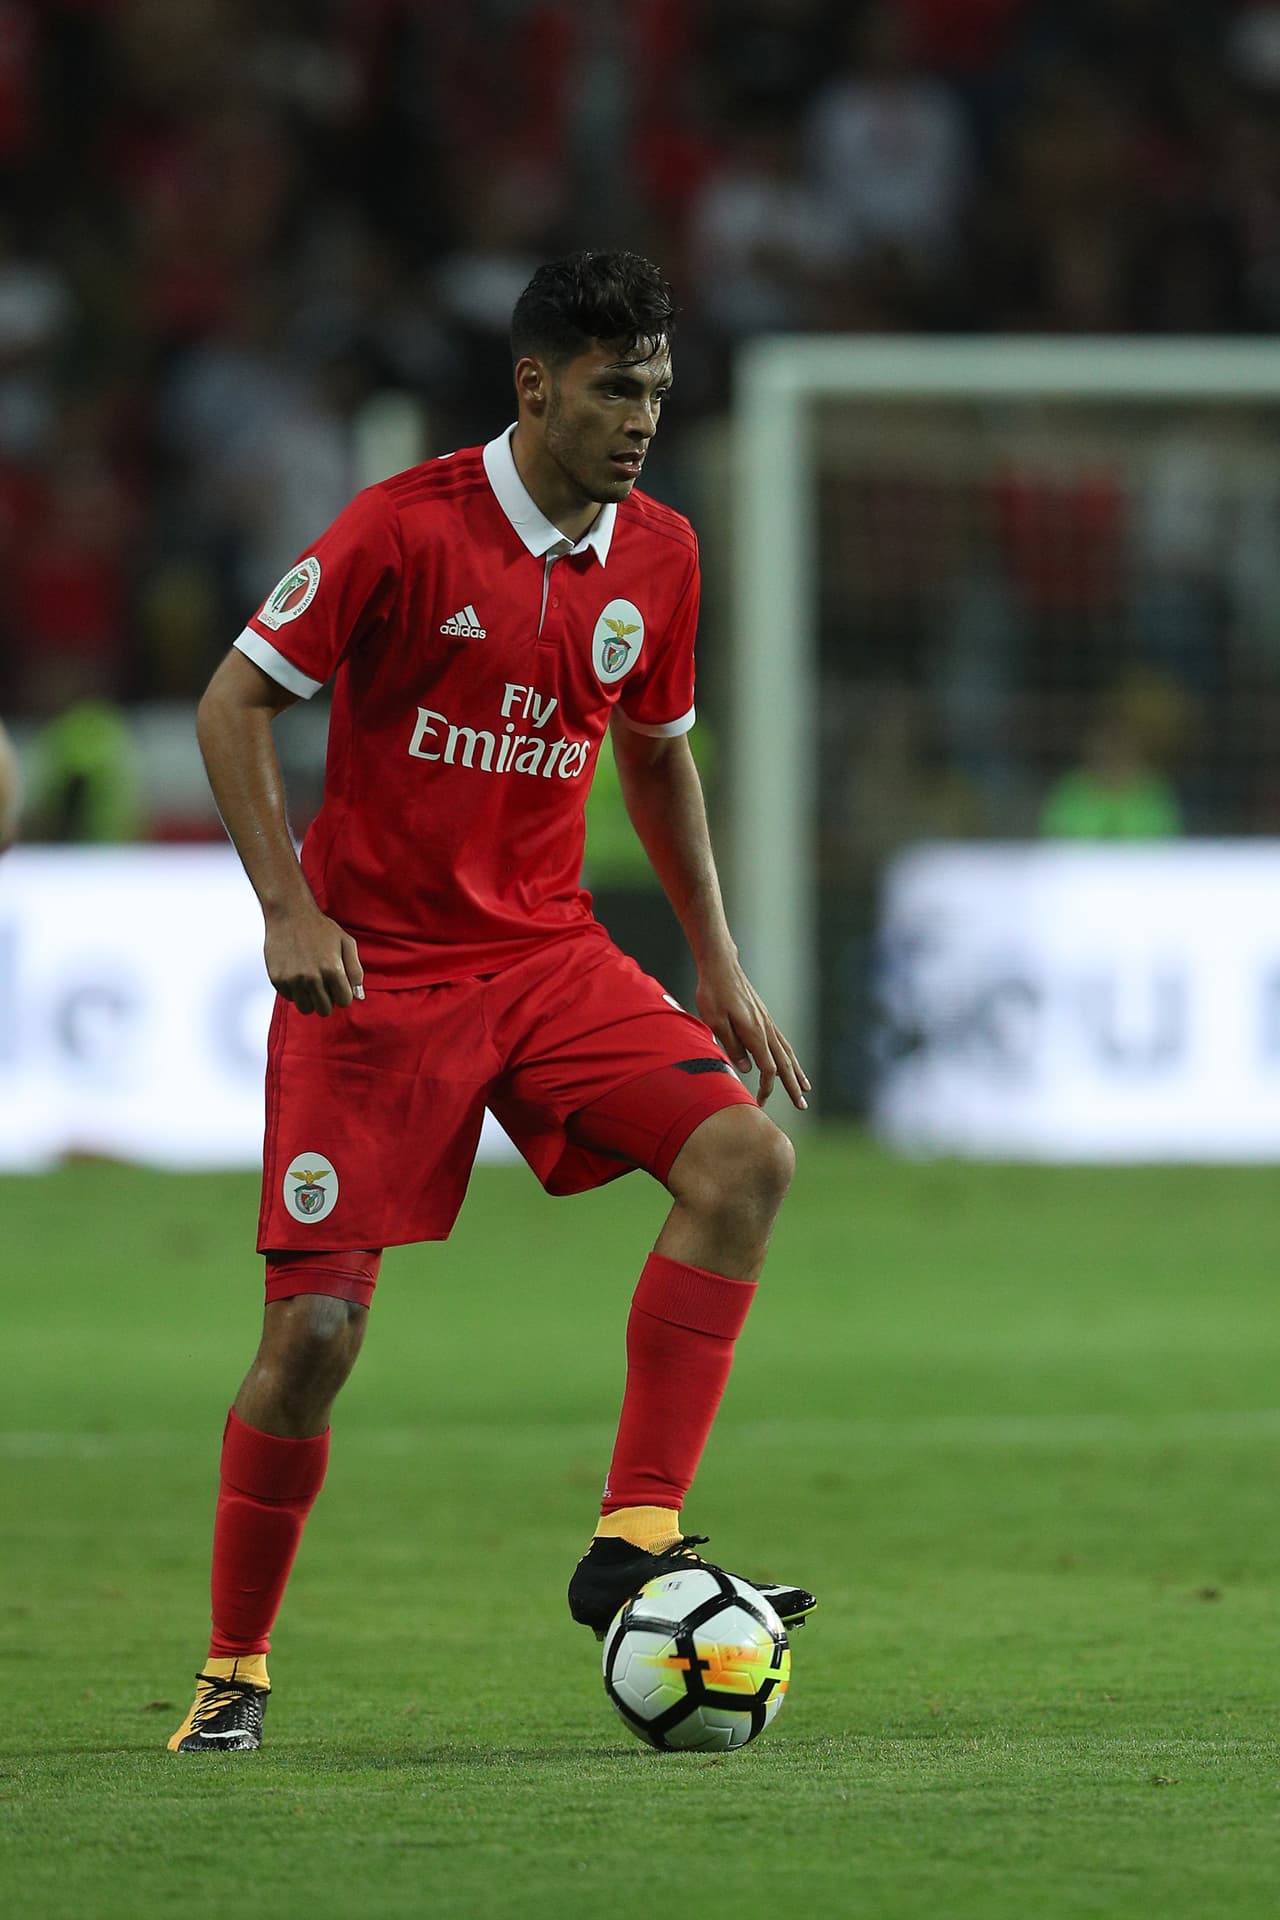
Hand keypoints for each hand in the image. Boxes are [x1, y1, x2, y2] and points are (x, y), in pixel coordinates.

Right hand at [264, 901, 363, 1016]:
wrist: (289, 914)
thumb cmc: (319, 927)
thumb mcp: (346, 943)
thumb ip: (355, 971)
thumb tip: (358, 996)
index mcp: (332, 969)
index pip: (344, 1001)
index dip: (343, 994)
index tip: (338, 985)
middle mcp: (312, 977)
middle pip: (325, 1009)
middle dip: (328, 1000)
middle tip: (324, 985)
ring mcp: (293, 980)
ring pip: (306, 1008)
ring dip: (311, 999)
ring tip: (311, 983)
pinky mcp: (277, 979)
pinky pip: (290, 998)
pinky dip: (295, 991)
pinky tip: (297, 975)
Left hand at [695, 951, 809, 1109]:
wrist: (721, 965)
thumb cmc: (714, 992)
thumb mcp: (716, 1022)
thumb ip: (732, 1046)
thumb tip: (746, 1069)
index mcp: (755, 1033)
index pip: (768, 1068)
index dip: (767, 1087)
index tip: (760, 1102)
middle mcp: (766, 1029)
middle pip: (785, 1064)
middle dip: (793, 1086)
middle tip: (802, 1105)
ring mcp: (767, 1022)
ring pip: (787, 1052)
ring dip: (797, 1072)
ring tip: (806, 1088)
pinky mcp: (764, 1017)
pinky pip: (782, 1041)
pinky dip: (789, 1056)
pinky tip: (790, 1062)